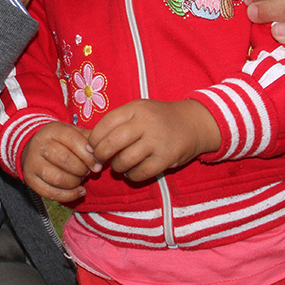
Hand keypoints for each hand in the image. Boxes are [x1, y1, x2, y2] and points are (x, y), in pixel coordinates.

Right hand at [21, 121, 99, 202]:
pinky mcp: (29, 179)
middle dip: (82, 169)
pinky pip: (50, 193)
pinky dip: (68, 196)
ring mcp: (32, 162)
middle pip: (65, 160)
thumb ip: (89, 139)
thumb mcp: (73, 132)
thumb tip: (101, 151)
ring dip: (75, 182)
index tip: (97, 164)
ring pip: (57, 178)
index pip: (73, 140)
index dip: (88, 155)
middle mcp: (39, 144)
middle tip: (88, 172)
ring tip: (81, 180)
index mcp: (52, 130)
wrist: (34, 147)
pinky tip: (78, 191)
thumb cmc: (61, 141)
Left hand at [87, 100, 219, 182]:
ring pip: (125, 160)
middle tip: (100, 160)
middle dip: (101, 155)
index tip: (92, 147)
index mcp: (135, 108)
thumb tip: (91, 143)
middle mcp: (145, 123)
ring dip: (117, 167)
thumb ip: (118, 122)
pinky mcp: (166, 158)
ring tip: (118, 166)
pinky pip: (141, 172)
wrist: (193, 123)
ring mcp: (157, 141)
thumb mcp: (139, 111)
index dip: (94, 139)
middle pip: (112, 142)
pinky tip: (131, 172)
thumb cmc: (159, 119)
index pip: (106, 124)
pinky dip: (132, 176)